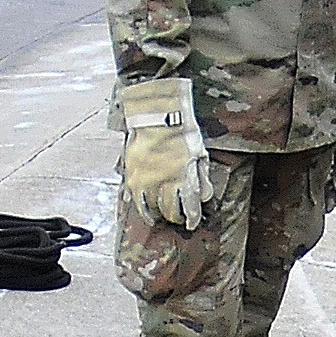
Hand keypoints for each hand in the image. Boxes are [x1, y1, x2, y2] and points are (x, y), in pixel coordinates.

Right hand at [118, 78, 213, 230]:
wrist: (156, 113)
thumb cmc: (180, 130)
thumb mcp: (199, 152)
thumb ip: (202, 176)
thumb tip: (204, 196)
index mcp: (182, 177)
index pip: (188, 207)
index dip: (191, 218)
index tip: (192, 223)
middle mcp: (162, 182)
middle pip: (168, 210)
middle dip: (174, 217)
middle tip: (176, 219)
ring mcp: (144, 178)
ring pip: (149, 207)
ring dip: (155, 214)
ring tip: (158, 217)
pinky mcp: (131, 172)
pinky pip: (132, 195)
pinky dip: (137, 203)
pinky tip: (140, 207)